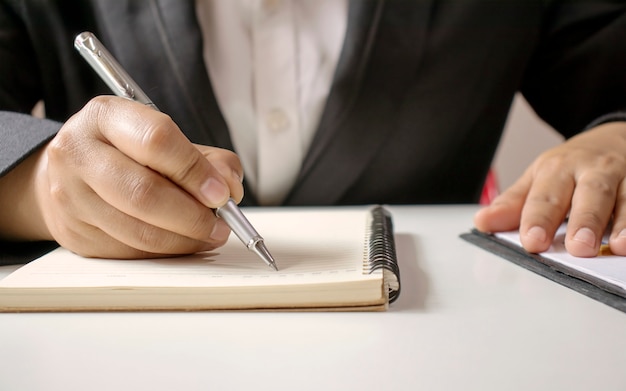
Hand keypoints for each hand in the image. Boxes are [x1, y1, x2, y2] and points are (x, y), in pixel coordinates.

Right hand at [0, 96, 243, 257]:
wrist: (70, 170)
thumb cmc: (126, 150)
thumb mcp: (163, 136)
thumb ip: (206, 157)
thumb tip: (230, 187)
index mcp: (105, 116)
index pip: (156, 140)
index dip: (195, 171)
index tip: (222, 193)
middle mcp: (78, 153)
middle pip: (144, 193)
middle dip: (193, 215)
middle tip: (221, 224)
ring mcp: (70, 197)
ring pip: (138, 230)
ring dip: (185, 239)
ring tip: (210, 235)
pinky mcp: (74, 234)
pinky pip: (130, 250)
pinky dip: (166, 250)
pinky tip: (183, 242)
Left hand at [474, 121, 625, 256]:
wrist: (614, 137)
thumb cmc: (571, 166)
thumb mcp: (538, 178)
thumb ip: (513, 204)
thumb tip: (482, 222)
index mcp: (558, 169)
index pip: (546, 196)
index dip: (538, 219)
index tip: (532, 241)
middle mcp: (593, 171)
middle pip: (590, 195)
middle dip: (584, 221)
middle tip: (578, 248)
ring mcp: (625, 177)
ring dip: (625, 223)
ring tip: (620, 246)